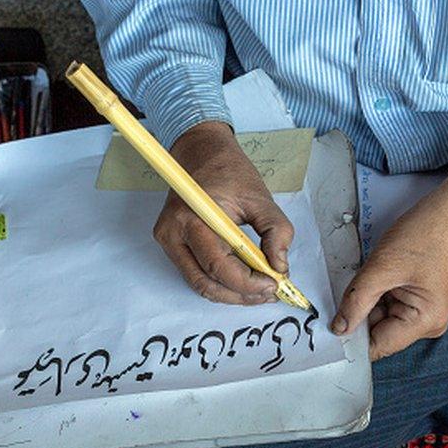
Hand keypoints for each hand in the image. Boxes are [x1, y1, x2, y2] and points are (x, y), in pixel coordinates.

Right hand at [153, 121, 293, 303]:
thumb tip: (279, 267)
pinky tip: (244, 281)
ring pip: (200, 284)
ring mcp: (168, 241)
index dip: (248, 283)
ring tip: (260, 290)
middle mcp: (173, 233)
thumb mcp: (261, 198)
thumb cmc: (229, 171)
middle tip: (269, 292)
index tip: (274, 283)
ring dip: (232, 294)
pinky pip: (196, 274)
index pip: (219, 266)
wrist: (201, 153)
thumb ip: (277, 232)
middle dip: (241, 294)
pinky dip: (221, 283)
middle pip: (206, 282)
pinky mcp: (172, 245)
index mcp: (193, 217)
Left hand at [332, 158, 447, 359]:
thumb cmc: (424, 236)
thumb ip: (356, 302)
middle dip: (360, 315)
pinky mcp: (419, 301)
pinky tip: (379, 275)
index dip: (353, 338)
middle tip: (349, 289)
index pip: (379, 345)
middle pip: (380, 332)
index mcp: (425, 322)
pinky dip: (377, 294)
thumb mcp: (381, 268)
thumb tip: (338, 329)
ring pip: (381, 318)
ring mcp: (424, 313)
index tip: (329, 328)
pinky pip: (388, 306)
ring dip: (368, 301)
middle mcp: (428, 324)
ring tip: (372, 275)